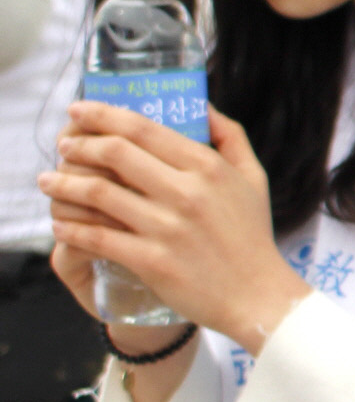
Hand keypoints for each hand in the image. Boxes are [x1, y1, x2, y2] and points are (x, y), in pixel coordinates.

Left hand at [41, 103, 307, 353]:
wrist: (258, 296)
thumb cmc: (252, 236)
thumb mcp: (254, 178)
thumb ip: (230, 136)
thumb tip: (200, 105)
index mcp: (209, 167)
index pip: (144, 129)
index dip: (103, 115)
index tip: (79, 108)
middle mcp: (187, 193)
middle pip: (115, 154)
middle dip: (79, 145)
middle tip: (64, 145)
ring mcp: (168, 228)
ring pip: (98, 194)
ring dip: (64, 185)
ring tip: (49, 182)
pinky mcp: (152, 261)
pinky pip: (98, 237)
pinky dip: (71, 228)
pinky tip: (60, 224)